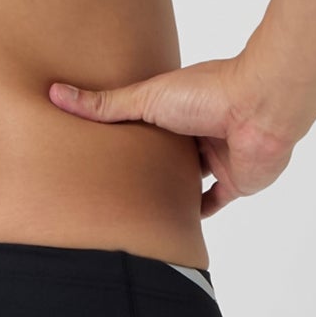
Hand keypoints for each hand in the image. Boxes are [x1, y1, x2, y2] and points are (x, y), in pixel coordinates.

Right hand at [46, 55, 299, 218]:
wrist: (259, 108)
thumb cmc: (206, 93)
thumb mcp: (145, 98)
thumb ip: (104, 104)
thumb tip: (56, 93)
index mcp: (177, 107)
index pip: (148, 121)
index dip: (128, 132)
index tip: (101, 143)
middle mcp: (198, 131)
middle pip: (167, 153)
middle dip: (148, 164)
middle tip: (113, 181)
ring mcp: (217, 157)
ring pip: (190, 178)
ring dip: (172, 188)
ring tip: (138, 205)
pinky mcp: (235, 182)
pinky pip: (214, 201)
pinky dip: (196, 212)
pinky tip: (174, 223)